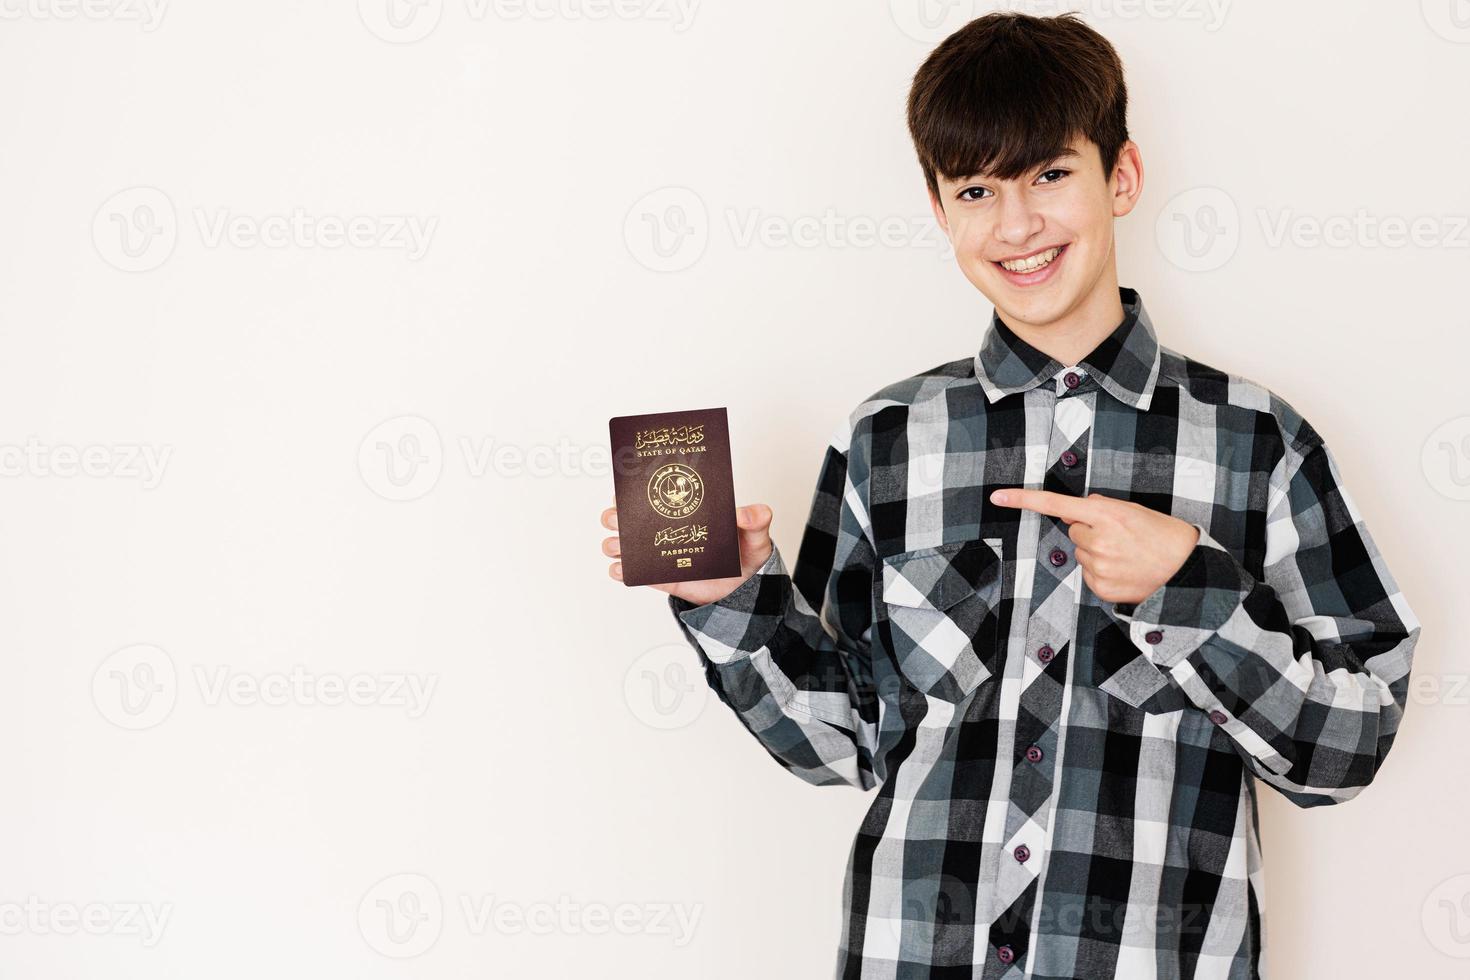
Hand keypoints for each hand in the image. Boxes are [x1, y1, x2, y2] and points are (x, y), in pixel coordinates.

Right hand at [600, 503, 774, 605]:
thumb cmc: (747, 555)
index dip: (636, 490)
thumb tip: (752, 513)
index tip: (625, 489)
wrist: (744, 591)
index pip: (657, 495)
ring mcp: (662, 554)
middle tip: (615, 517)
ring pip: (629, 546)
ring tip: (616, 545)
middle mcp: (669, 529)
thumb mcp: (756, 535)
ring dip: (616, 543)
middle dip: (617, 516)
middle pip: (633, 519)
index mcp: (687, 511)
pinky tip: (620, 568)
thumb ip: (757, 521)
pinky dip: (624, 571)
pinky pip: (638, 575)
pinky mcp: (663, 578)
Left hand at [988, 488, 1199, 604]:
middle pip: (1073, 530)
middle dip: (1090, 532)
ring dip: (1097, 553)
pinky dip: (1102, 572)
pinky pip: (1088, 575)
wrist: (1187, 571)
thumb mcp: (1134, 510)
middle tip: (1121, 538)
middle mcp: (1097, 540)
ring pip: (1081, 554)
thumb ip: (1101, 507)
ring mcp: (1097, 567)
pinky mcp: (1099, 588)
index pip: (1056, 504)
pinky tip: (1124, 571)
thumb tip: (1076, 508)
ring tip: (1127, 555)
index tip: (997, 497)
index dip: (1023, 500)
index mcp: (1106, 515)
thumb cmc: (1163, 536)